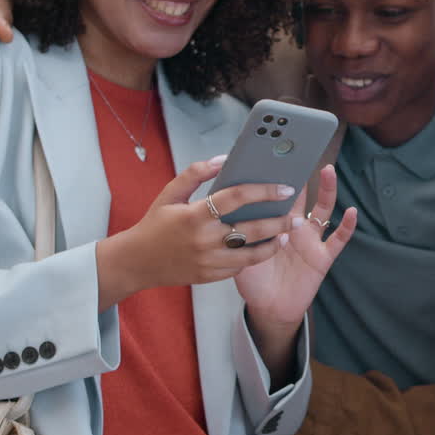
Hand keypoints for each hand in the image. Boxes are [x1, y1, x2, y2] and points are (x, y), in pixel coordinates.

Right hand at [96, 158, 293, 309]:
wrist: (137, 262)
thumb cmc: (155, 223)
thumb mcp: (170, 193)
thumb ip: (195, 173)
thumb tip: (223, 159)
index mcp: (195, 214)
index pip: (236, 197)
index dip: (264, 190)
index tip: (285, 187)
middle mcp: (204, 239)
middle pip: (252, 229)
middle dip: (279, 221)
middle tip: (296, 217)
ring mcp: (208, 261)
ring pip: (251, 253)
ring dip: (273, 244)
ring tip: (286, 235)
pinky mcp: (210, 276)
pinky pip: (239, 267)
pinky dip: (253, 257)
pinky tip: (264, 248)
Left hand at [236, 164, 356, 328]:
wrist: (268, 308)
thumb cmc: (253, 279)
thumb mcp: (239, 252)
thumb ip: (238, 231)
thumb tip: (227, 206)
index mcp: (275, 222)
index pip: (277, 193)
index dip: (276, 175)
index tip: (272, 153)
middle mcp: (296, 226)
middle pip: (302, 194)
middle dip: (302, 173)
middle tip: (301, 150)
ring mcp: (311, 240)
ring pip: (323, 210)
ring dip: (328, 190)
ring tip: (328, 171)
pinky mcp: (323, 257)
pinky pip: (338, 239)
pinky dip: (347, 226)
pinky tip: (351, 212)